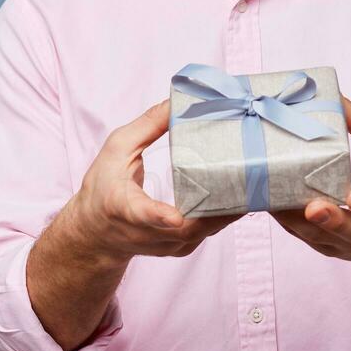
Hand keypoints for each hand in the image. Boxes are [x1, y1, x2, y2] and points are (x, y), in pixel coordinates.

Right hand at [66, 98, 238, 265]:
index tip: (174, 217)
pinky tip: (242, 194)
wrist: (96, 233)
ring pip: (205, 231)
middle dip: (220, 205)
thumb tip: (175, 102)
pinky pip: (209, 232)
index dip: (159, 216)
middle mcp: (147, 233)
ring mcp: (167, 245)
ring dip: (229, 209)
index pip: (143, 215)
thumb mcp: (115, 150)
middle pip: (188, 227)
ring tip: (253, 182)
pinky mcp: (182, 248)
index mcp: (125, 207)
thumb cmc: (103, 187)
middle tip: (248, 178)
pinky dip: (225, 214)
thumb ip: (146, 126)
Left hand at [269, 95, 350, 271]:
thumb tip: (335, 97)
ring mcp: (345, 244)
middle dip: (329, 219)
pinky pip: (300, 234)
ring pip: (316, 235)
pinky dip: (283, 218)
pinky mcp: (324, 247)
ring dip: (292, 217)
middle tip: (313, 208)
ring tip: (269, 192)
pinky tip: (265, 198)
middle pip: (348, 229)